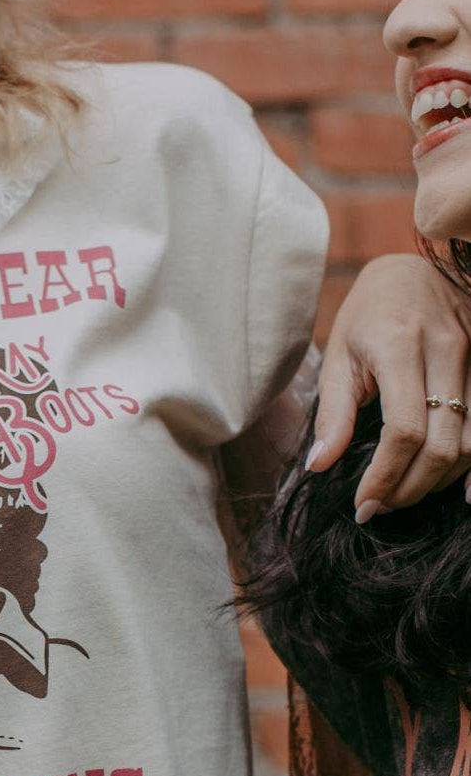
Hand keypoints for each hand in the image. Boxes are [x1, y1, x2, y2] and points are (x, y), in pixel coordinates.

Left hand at [311, 254, 470, 516]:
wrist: (416, 269)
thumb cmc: (369, 313)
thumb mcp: (338, 355)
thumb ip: (333, 413)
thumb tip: (319, 466)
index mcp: (399, 345)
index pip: (403, 430)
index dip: (385, 477)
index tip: (363, 504)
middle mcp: (446, 349)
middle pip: (442, 444)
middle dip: (410, 488)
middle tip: (381, 506)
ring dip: (439, 481)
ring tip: (405, 492)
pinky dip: (470, 464)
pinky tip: (450, 485)